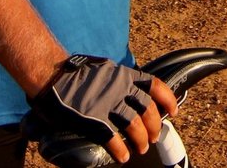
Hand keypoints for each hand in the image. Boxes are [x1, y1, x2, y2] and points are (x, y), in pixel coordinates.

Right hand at [27, 55, 176, 163]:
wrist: (52, 74)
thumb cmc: (76, 72)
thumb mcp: (105, 69)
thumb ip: (119, 80)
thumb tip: (128, 90)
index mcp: (124, 75)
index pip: (155, 85)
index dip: (168, 99)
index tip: (173, 111)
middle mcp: (120, 89)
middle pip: (148, 110)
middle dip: (154, 126)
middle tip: (153, 137)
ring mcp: (108, 104)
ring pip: (134, 126)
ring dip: (140, 140)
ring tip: (140, 149)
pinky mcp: (93, 119)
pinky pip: (112, 138)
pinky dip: (120, 150)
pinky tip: (122, 156)